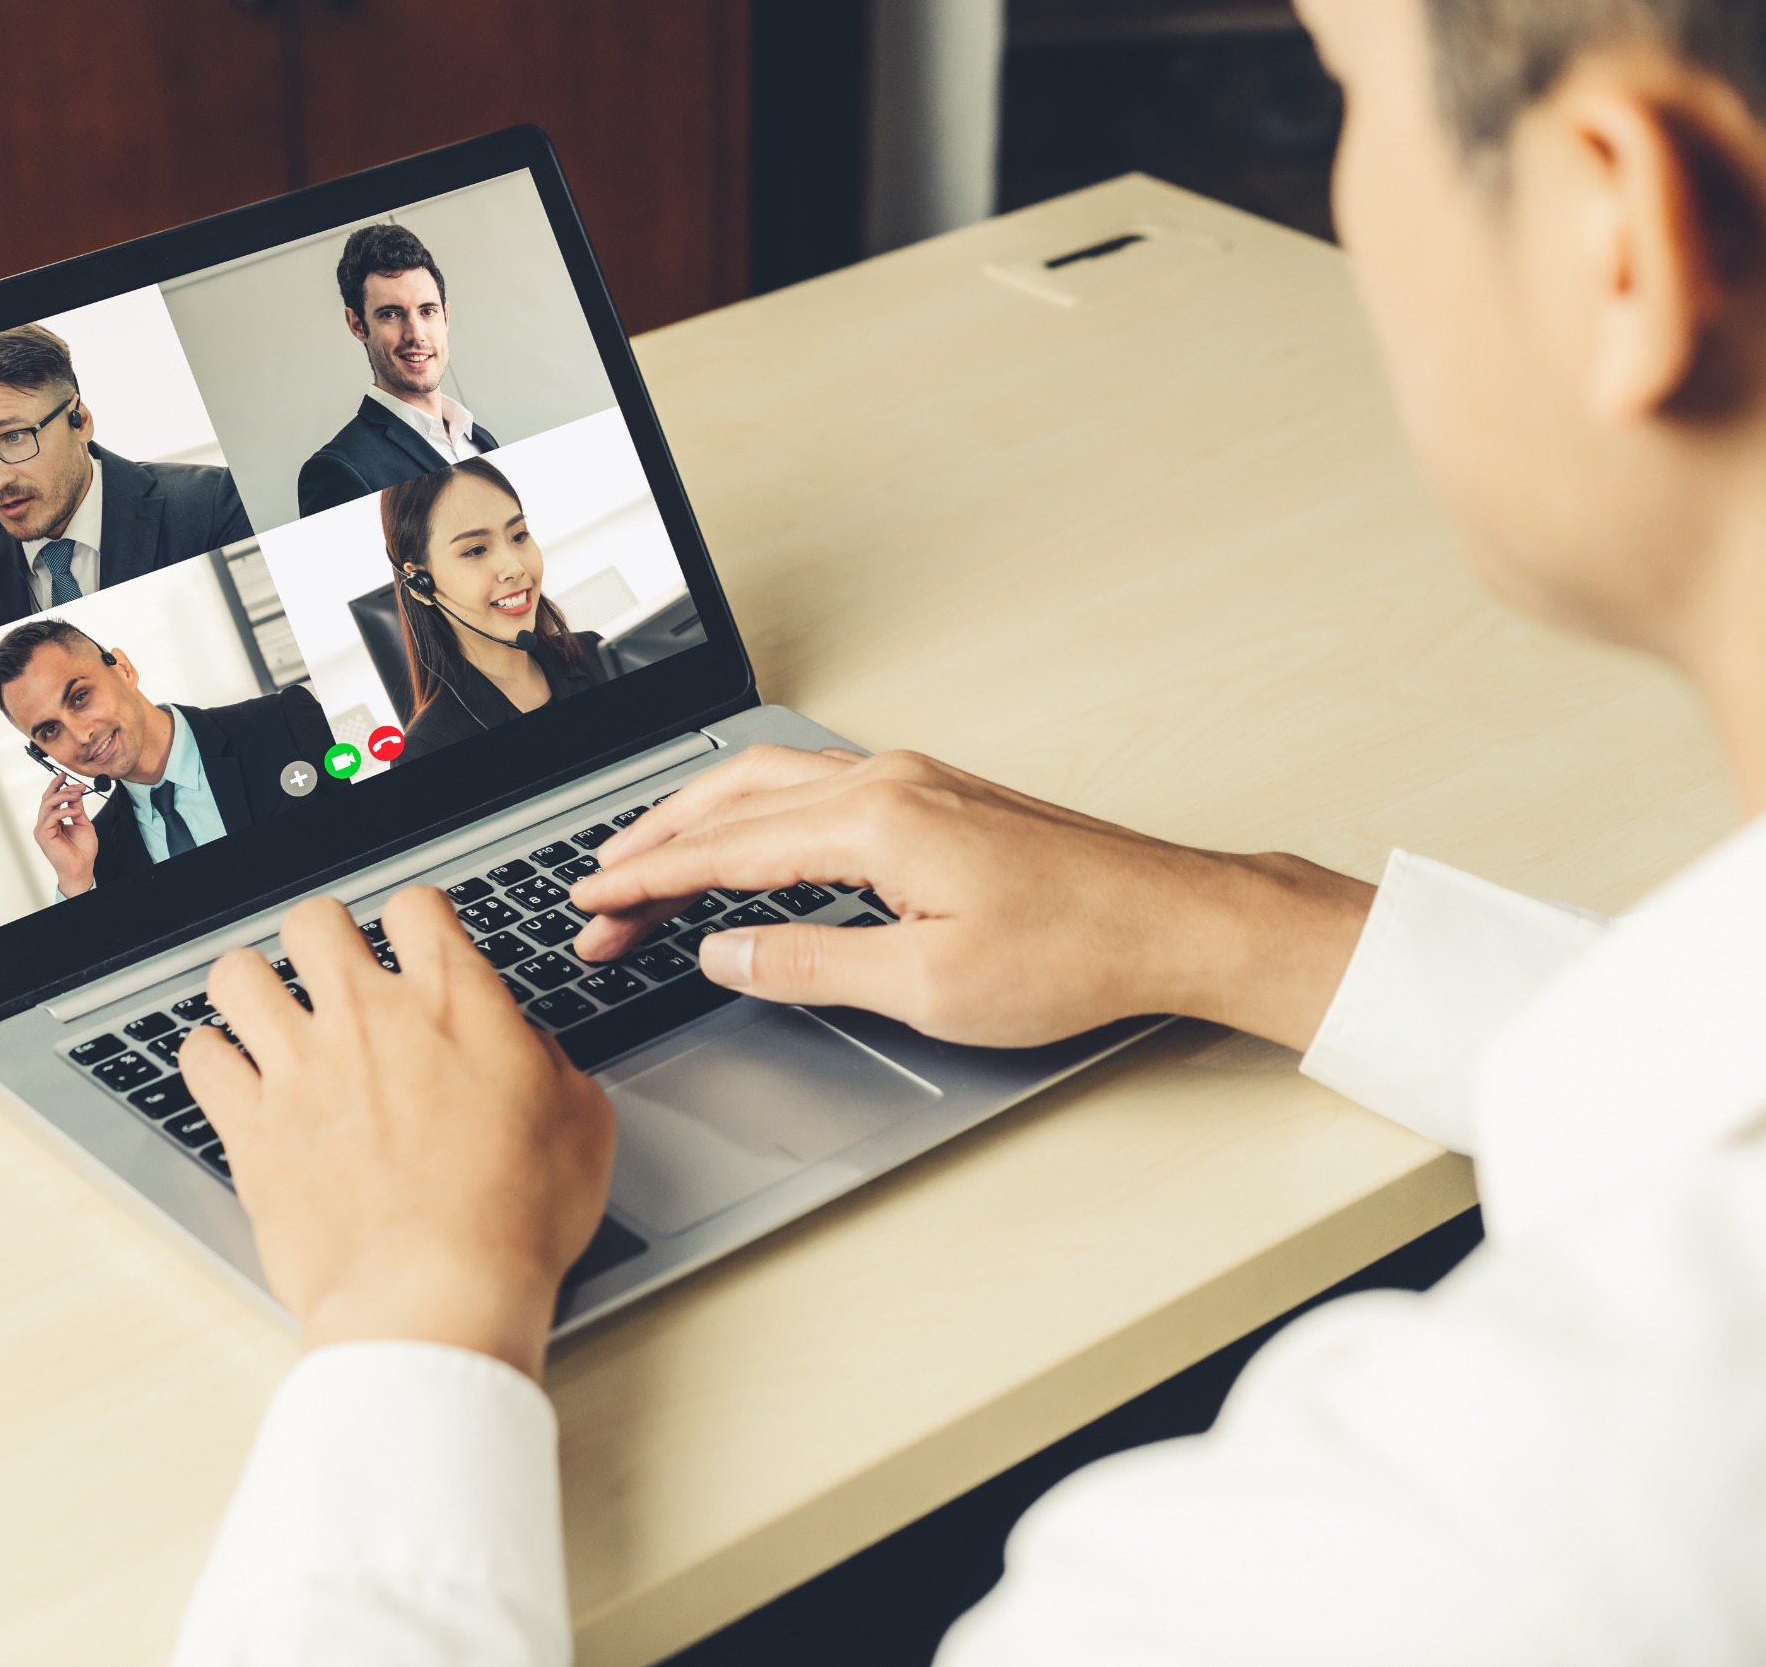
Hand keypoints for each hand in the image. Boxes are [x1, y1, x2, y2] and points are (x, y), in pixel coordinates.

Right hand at [31, 771, 98, 897]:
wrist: (81, 868)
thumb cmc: (82, 851)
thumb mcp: (83, 823)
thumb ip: (77, 808)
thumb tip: (76, 794)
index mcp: (53, 821)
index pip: (51, 799)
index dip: (56, 785)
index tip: (65, 775)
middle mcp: (45, 824)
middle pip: (48, 799)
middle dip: (62, 788)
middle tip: (78, 785)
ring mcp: (42, 829)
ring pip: (48, 804)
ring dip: (64, 796)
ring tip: (78, 794)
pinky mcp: (43, 835)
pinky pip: (51, 816)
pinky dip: (65, 811)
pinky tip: (75, 811)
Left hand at [181, 889, 614, 1381]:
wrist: (435, 1297)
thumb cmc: (513, 1222)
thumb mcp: (579, 1123)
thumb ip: (544, 1060)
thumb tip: (522, 1045)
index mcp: (453, 1003)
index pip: (416, 905)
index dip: (416, 918)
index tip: (415, 940)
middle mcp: (368, 1018)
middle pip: (315, 920)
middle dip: (324, 935)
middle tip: (334, 966)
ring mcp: (300, 1068)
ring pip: (239, 974)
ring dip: (254, 984)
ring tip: (269, 1008)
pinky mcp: (251, 1128)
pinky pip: (200, 1058)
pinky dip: (211, 1057)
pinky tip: (231, 1072)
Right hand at [570, 746, 1374, 1052]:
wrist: (1175, 921)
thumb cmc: (1074, 952)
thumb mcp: (926, 985)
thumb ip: (810, 965)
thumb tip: (725, 954)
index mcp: (875, 820)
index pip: (725, 849)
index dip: (647, 881)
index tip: (590, 905)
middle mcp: (888, 782)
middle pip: (733, 800)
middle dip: (653, 847)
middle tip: (596, 896)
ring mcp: (915, 781)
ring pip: (770, 781)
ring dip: (699, 820)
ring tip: (644, 859)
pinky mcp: (938, 797)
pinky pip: (812, 786)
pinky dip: (752, 810)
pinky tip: (743, 835)